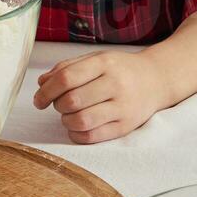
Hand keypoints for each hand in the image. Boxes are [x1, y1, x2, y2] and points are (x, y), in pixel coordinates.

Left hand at [32, 50, 169, 143]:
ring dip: (66, 121)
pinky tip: (77, 127)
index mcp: (105, 63)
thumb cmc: (120, 69)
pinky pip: (92, 137)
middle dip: (57, 105)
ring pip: (80, 121)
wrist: (157, 79)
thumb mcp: (96, 58)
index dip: (46, 91)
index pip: (66, 78)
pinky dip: (76, 134)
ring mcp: (122, 107)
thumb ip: (67, 67)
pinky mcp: (125, 126)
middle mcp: (115, 84)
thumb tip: (41, 83)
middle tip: (59, 104)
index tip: (39, 99)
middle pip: (71, 100)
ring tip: (69, 115)